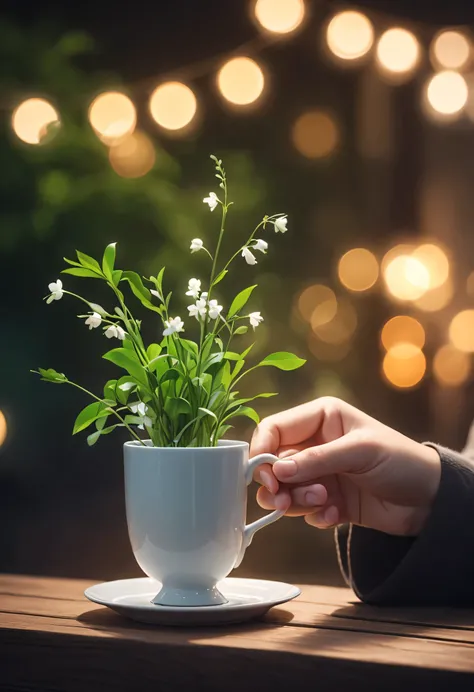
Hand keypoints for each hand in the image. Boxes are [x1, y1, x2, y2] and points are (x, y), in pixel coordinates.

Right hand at [250, 397, 440, 536]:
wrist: (430, 500)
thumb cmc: (400, 461)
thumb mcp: (360, 452)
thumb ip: (317, 460)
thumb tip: (277, 471)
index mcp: (320, 418)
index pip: (274, 428)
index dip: (263, 450)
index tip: (266, 476)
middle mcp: (314, 444)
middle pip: (273, 463)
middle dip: (278, 484)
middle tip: (285, 501)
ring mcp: (319, 473)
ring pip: (285, 490)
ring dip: (297, 501)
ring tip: (324, 502)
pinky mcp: (326, 500)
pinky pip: (303, 511)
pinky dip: (315, 516)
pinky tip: (336, 514)